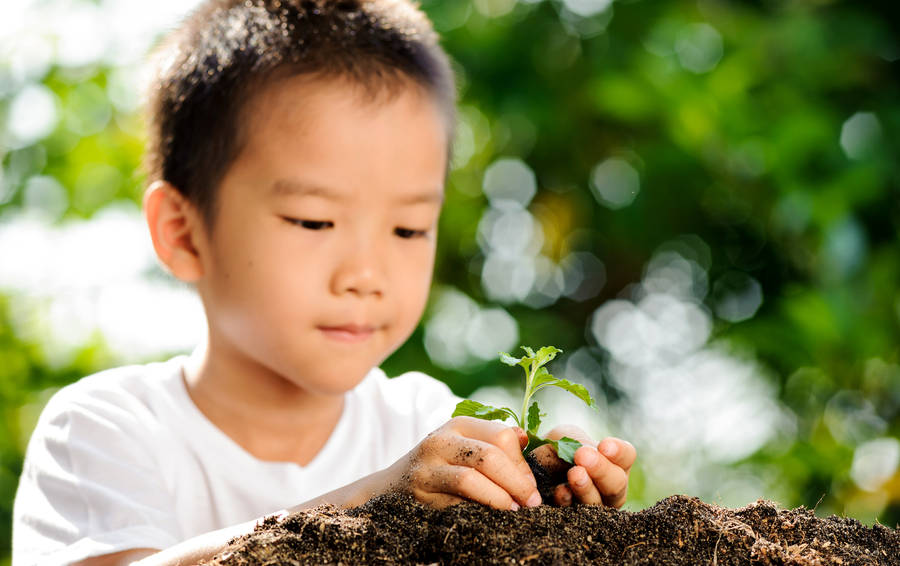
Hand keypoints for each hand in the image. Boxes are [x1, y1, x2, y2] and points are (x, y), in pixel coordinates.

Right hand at [387, 416, 542, 509]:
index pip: (501, 436)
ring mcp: (427, 466)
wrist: (390, 487)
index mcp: (459, 424)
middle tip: (531, 502)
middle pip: (489, 456)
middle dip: (517, 482)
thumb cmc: (439, 466)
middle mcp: (441, 440)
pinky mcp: (420, 492)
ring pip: (470, 479)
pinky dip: (479, 509)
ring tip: (515, 510)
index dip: (521, 463)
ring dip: (500, 498)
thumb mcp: (464, 445)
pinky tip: (492, 517)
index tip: (531, 485)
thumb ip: (494, 441)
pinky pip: (454, 502)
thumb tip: (525, 438)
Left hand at [531, 425, 635, 508]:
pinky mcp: (573, 518)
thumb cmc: (557, 446)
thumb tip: (584, 452)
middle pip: (617, 482)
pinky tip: (559, 491)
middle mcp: (610, 487)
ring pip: (598, 502)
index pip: (627, 456)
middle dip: (601, 469)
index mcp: (615, 462)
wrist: (532, 464)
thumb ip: (576, 443)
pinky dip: (567, 501)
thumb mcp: (566, 437)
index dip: (618, 451)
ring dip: (586, 488)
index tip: (604, 445)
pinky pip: (574, 514)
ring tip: (574, 474)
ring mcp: (594, 505)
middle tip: (583, 456)